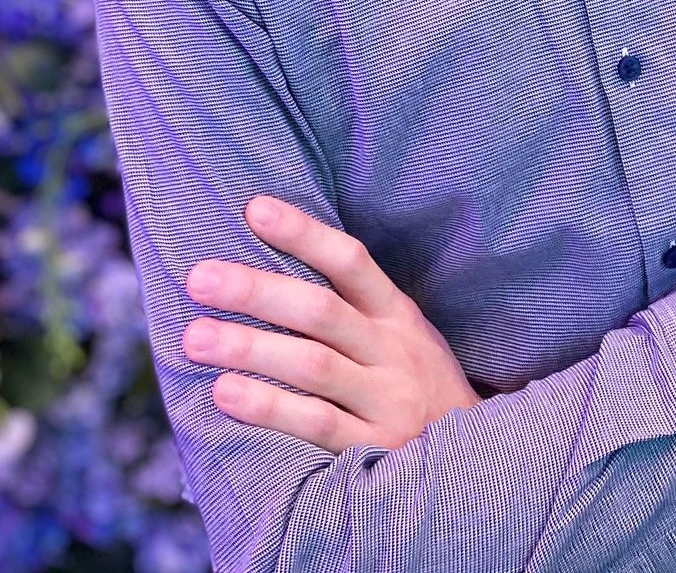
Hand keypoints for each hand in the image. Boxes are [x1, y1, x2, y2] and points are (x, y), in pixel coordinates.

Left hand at [183, 196, 481, 454]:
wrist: (480, 467)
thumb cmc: (415, 387)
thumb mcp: (401, 337)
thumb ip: (352, 308)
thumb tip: (267, 271)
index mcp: (399, 315)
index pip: (351, 261)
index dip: (304, 233)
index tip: (254, 210)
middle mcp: (394, 352)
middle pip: (320, 311)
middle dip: (256, 291)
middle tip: (199, 279)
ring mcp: (387, 402)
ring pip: (313, 366)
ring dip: (250, 348)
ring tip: (195, 338)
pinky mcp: (375, 452)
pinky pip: (317, 426)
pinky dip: (269, 408)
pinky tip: (225, 394)